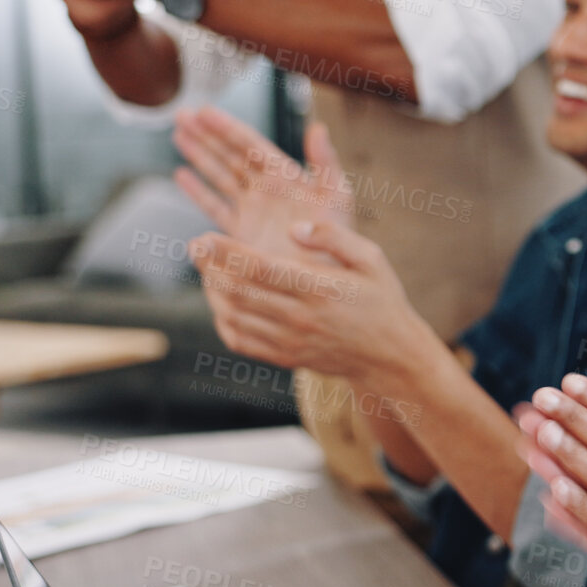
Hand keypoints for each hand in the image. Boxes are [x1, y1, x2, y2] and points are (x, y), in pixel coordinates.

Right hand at [173, 108, 351, 259]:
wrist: (325, 282)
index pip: (250, 144)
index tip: (203, 111)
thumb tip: (318, 127)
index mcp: (285, 176)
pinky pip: (215, 207)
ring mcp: (253, 211)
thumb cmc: (339, 238)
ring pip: (220, 176)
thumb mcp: (337, 196)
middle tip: (182, 115)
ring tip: (178, 134)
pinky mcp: (243, 234)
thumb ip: (326, 162)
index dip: (227, 127)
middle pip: (230, 155)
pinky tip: (182, 176)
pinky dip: (198, 192)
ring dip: (199, 156)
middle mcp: (267, 189)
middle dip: (206, 135)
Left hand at [191, 221, 434, 388]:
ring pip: (233, 316)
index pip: (260, 268)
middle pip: (238, 292)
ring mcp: (290, 341)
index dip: (225, 252)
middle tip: (195, 247)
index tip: (203, 237)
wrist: (391, 356)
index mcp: (319, 289)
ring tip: (209, 271)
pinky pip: (240, 341)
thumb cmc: (382, 300)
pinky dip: (223, 321)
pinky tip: (223, 302)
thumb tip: (293, 229)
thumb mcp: (371, 258)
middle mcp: (300, 318)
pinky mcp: (285, 357)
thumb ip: (333, 237)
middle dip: (209, 267)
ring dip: (213, 292)